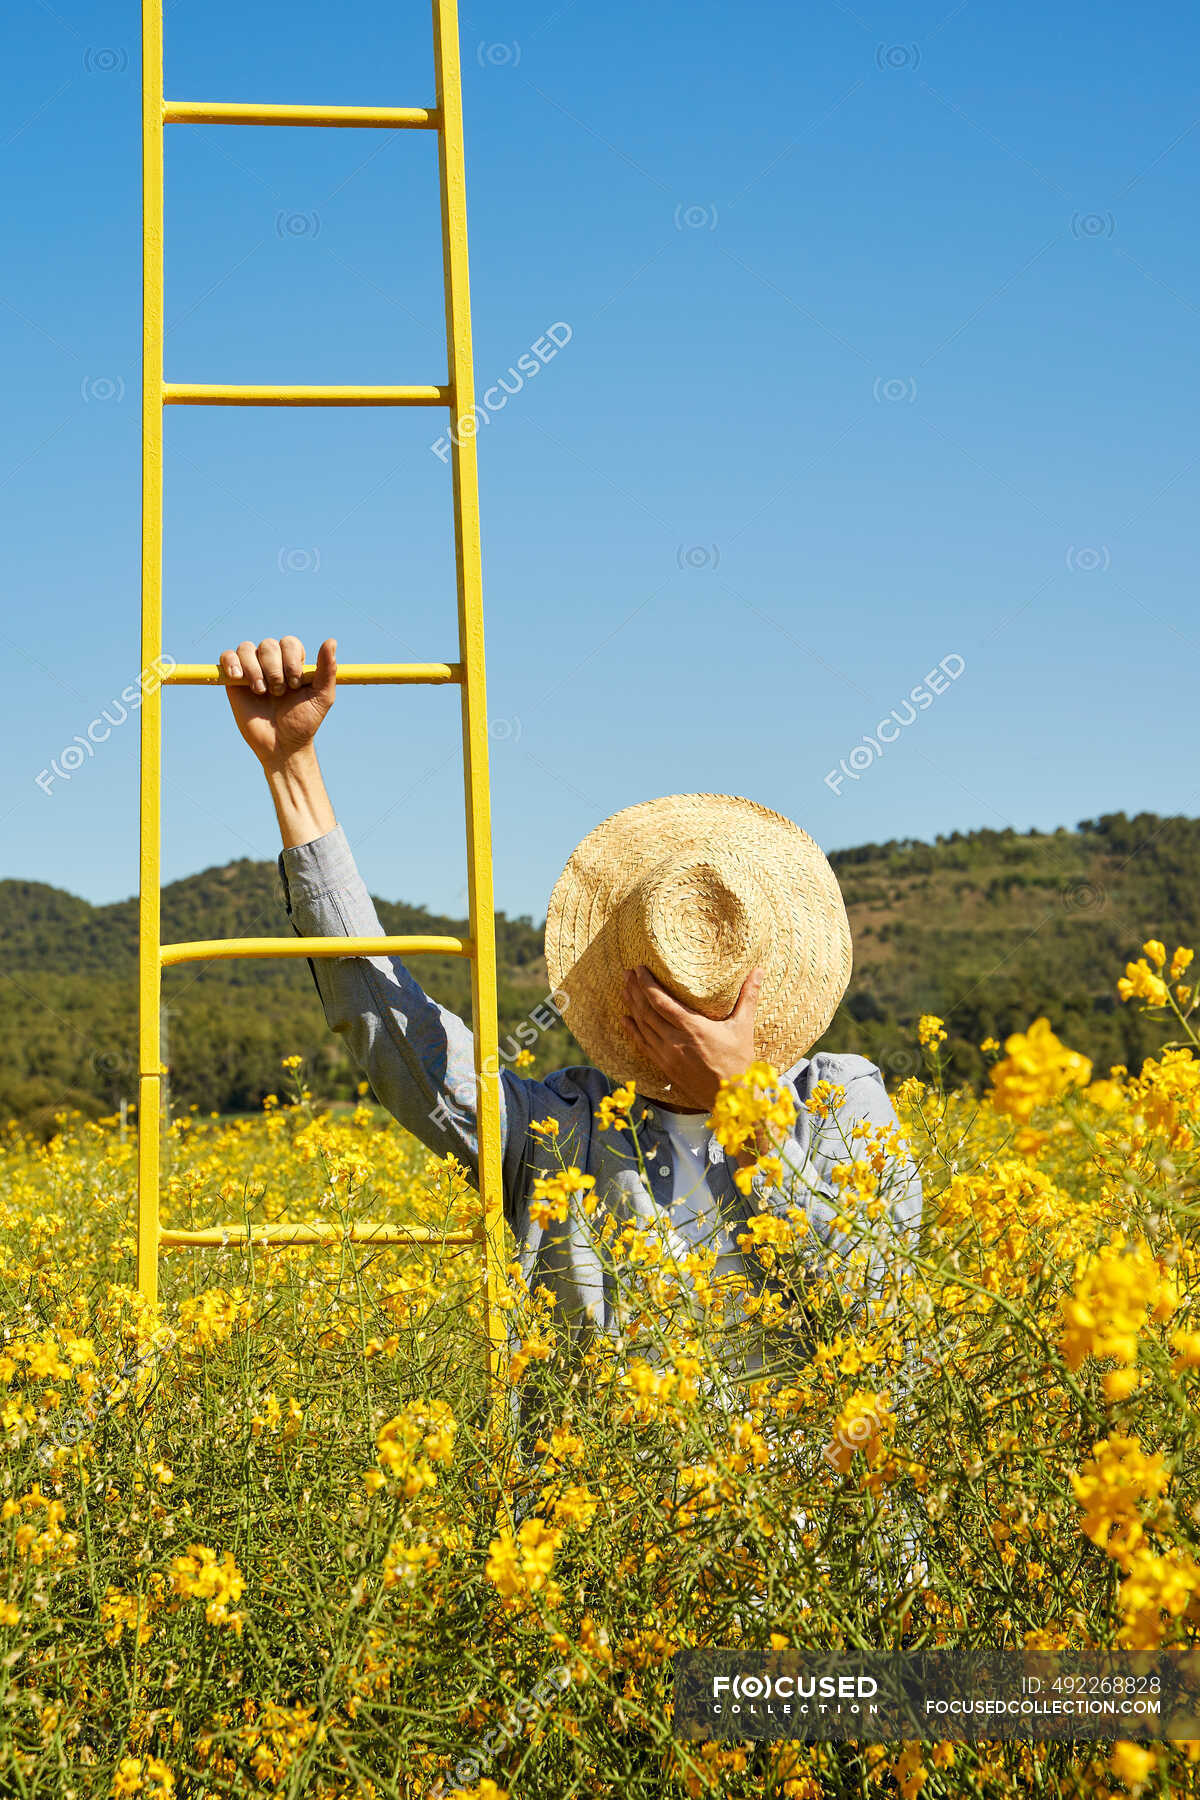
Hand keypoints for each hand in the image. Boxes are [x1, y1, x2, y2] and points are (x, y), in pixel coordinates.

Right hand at [220, 635, 336, 771]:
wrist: (282, 744)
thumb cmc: (304, 721)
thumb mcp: (322, 696)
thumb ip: (327, 669)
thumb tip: (331, 641)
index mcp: (293, 661)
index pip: (289, 643)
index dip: (291, 660)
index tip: (295, 685)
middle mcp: (272, 661)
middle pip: (268, 645)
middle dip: (274, 670)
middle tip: (279, 693)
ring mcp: (252, 669)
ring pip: (246, 648)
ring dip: (255, 669)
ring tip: (261, 692)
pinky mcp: (233, 680)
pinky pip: (226, 656)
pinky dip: (231, 663)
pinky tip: (239, 678)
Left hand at [621, 964, 764, 1111]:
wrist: (731, 1099)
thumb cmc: (739, 1062)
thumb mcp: (744, 1027)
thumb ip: (749, 996)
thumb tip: (759, 971)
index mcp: (692, 1028)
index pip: (661, 1001)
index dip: (646, 984)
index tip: (639, 968)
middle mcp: (675, 1041)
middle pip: (646, 1011)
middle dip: (635, 990)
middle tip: (627, 973)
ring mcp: (667, 1055)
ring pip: (642, 1026)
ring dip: (631, 1006)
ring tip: (625, 989)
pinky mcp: (664, 1066)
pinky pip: (643, 1045)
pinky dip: (632, 1031)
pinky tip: (624, 1020)